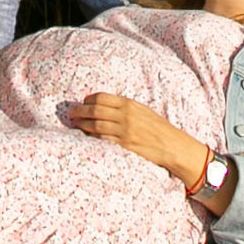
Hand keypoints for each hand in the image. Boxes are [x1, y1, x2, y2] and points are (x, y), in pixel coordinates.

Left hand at [65, 89, 215, 187]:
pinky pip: (103, 140)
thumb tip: (105, 107)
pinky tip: (86, 136)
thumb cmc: (158, 128)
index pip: (102, 98)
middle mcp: (126, 116)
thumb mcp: (143, 111)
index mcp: (130, 104)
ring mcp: (124, 131)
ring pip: (95, 126)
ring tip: (75, 124)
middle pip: (95, 110)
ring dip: (82, 124)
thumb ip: (126, 108)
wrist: (172, 146)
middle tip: (71, 113)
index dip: (88, 100)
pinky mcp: (124, 145)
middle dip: (80, 111)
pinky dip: (92, 137)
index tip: (83, 102)